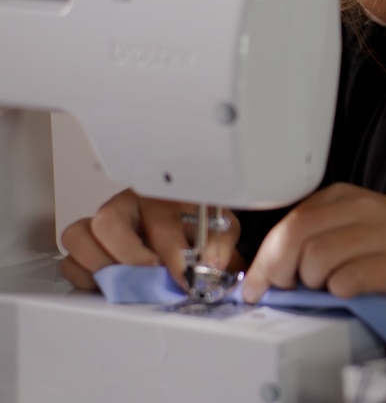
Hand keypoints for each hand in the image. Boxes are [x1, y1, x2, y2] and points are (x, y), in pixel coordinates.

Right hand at [60, 189, 241, 290]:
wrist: (192, 230)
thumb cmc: (200, 227)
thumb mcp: (219, 230)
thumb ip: (218, 246)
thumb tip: (210, 264)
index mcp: (161, 197)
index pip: (160, 224)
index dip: (173, 256)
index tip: (185, 279)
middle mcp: (126, 205)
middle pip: (107, 221)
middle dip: (129, 256)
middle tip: (149, 275)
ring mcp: (101, 224)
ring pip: (78, 237)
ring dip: (102, 266)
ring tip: (128, 282)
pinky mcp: (87, 245)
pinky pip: (70, 262)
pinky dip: (86, 278)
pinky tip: (111, 285)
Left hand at [241, 183, 385, 303]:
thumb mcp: (359, 222)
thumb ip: (319, 233)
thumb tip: (272, 267)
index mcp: (344, 195)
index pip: (289, 221)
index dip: (265, 257)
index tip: (256, 284)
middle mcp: (360, 207)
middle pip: (295, 236)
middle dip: (278, 270)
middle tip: (284, 289)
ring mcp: (379, 234)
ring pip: (316, 259)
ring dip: (314, 283)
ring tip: (330, 286)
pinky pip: (346, 281)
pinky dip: (341, 291)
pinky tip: (353, 290)